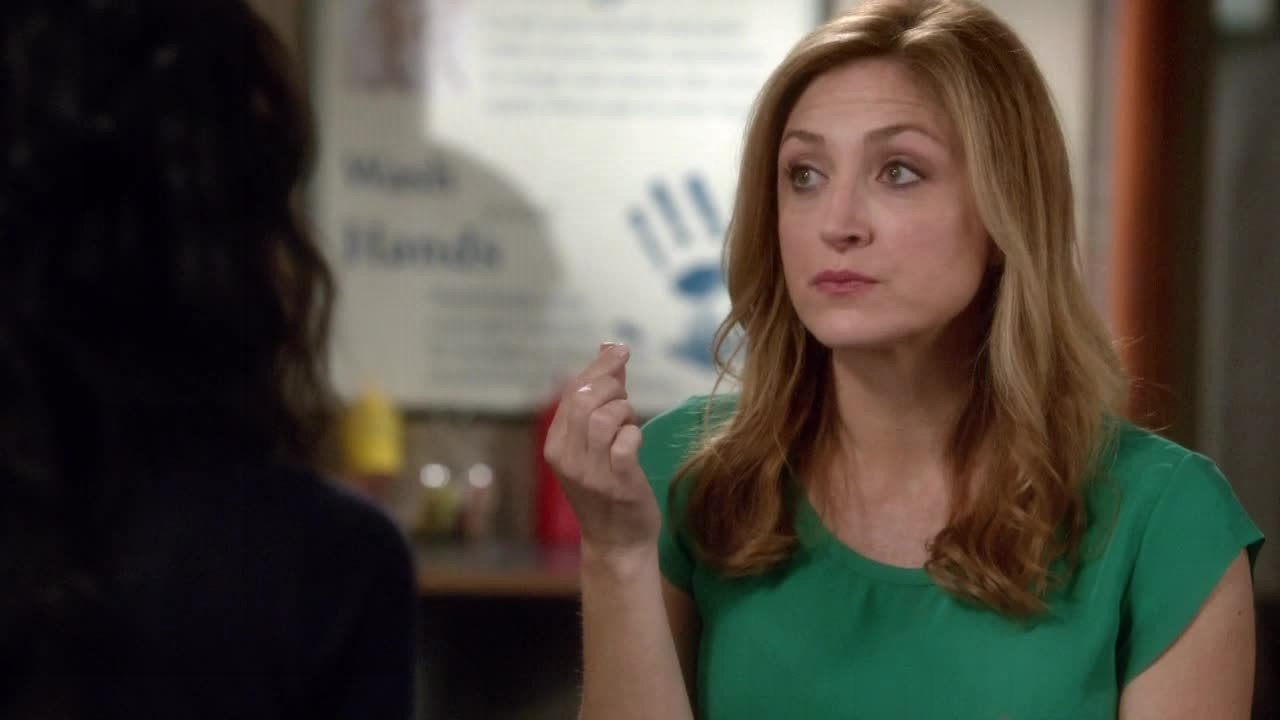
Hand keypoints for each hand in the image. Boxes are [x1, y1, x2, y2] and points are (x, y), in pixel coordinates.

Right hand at [542, 343, 659, 559]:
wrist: (617, 542)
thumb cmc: (609, 486)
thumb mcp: (595, 442)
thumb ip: (602, 395)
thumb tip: (610, 347)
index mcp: (556, 444)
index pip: (571, 391)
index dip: (599, 366)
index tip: (621, 350)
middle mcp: (566, 457)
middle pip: (586, 399)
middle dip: (613, 386)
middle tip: (626, 397)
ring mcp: (589, 472)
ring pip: (604, 417)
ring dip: (625, 411)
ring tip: (630, 423)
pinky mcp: (616, 484)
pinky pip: (625, 442)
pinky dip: (634, 433)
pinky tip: (635, 441)